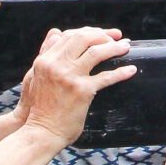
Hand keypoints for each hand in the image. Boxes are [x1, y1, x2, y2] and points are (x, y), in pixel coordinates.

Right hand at [16, 27, 135, 145]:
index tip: (103, 33)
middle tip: (117, 37)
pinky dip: (121, 72)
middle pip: (83, 38)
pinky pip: (106, 77)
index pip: (70, 36)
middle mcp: (56, 65)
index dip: (89, 32)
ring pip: (96, 52)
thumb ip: (45, 53)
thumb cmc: (37, 107)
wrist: (40, 132)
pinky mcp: (82, 91)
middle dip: (103, 35)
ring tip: (125, 47)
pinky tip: (131, 70)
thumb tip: (56, 32)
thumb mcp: (34, 76)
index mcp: (45, 60)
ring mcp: (69, 77)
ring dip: (114, 47)